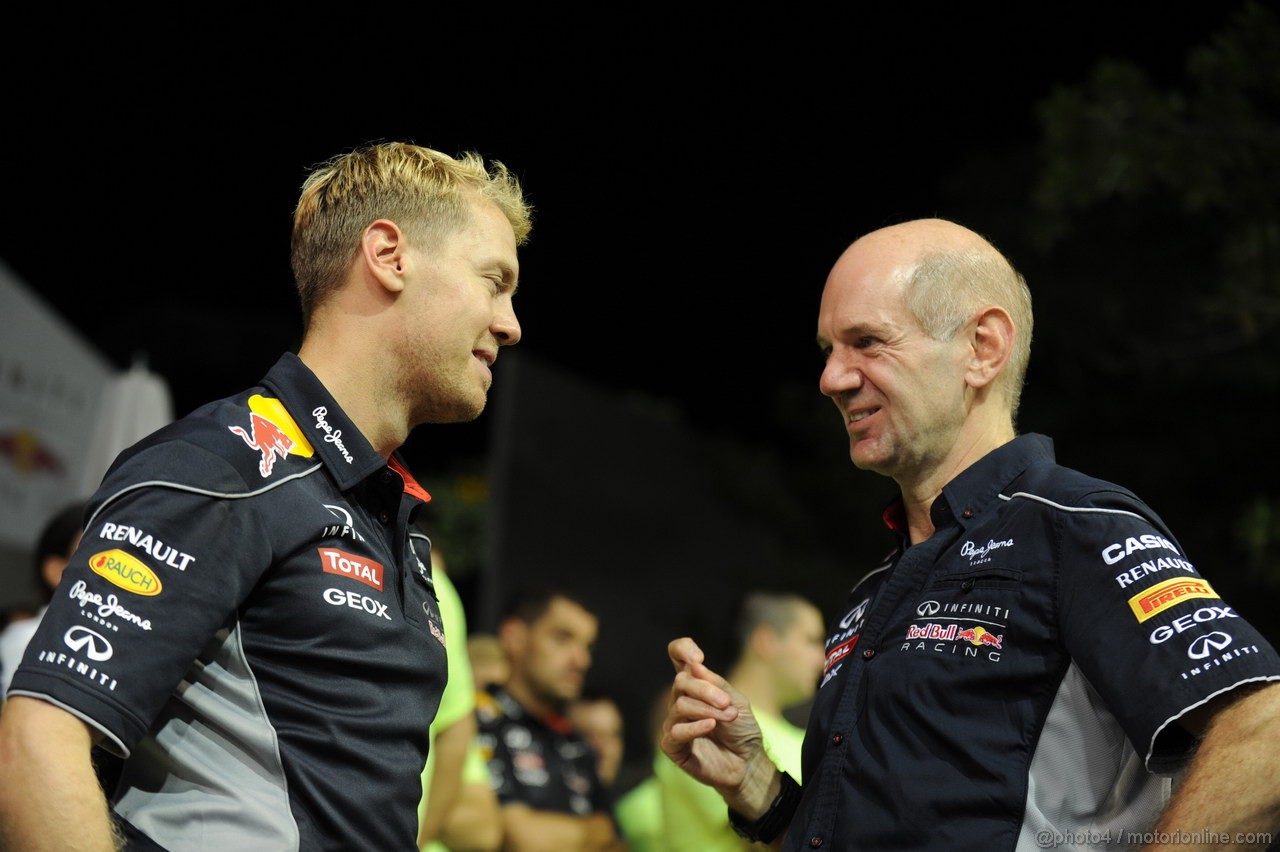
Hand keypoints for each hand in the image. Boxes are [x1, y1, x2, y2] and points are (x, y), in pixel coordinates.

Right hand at [659, 637, 764, 797]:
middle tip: (726, 703)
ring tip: (728, 718)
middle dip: (705, 690)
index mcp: (695, 685)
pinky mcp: (673, 747)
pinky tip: (711, 726)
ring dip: (708, 710)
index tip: (698, 659)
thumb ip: (717, 684)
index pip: (677, 656)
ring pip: (680, 706)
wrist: (749, 763)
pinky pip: (676, 731)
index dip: (682, 649)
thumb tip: (694, 666)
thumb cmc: (742, 730)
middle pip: (680, 682)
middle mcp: (681, 700)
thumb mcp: (737, 701)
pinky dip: (695, 727)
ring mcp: (675, 723)